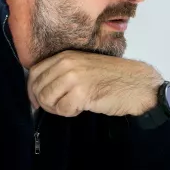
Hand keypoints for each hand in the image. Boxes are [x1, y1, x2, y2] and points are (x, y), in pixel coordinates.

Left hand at [27, 50, 163, 116]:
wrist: (137, 84)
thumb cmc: (112, 77)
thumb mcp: (84, 66)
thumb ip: (63, 71)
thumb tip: (40, 88)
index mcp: (66, 55)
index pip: (34, 72)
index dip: (32, 89)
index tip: (38, 100)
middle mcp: (67, 63)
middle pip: (38, 87)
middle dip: (45, 102)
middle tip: (60, 106)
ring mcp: (74, 77)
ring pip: (47, 100)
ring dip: (57, 108)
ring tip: (73, 106)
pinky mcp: (81, 93)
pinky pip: (62, 110)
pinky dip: (69, 113)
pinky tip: (81, 108)